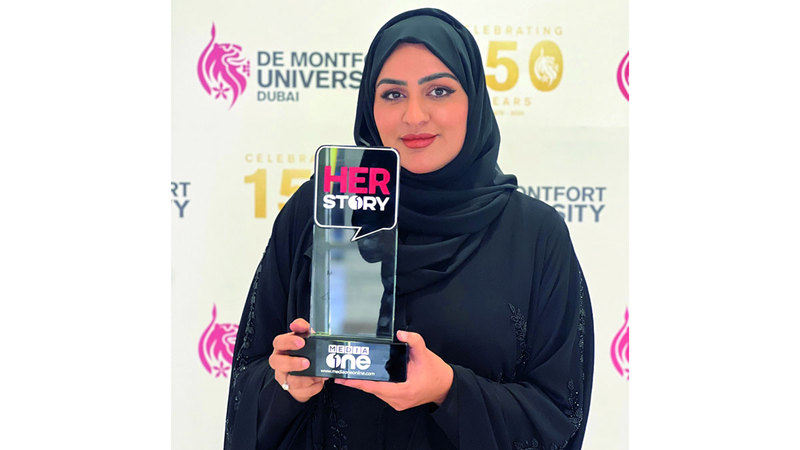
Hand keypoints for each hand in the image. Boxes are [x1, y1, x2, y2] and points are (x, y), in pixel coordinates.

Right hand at [268, 318, 325, 402]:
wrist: (307, 371)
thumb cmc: (305, 351)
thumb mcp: (306, 337)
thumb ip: (303, 328)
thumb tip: (298, 325)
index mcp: (282, 347)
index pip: (279, 342)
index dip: (288, 342)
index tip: (301, 342)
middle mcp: (280, 362)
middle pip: (276, 362)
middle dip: (292, 363)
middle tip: (306, 362)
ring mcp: (284, 377)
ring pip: (289, 380)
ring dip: (304, 379)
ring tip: (316, 375)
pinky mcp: (292, 389)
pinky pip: (301, 391)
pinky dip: (312, 387)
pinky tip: (318, 381)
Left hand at [334, 330, 453, 410]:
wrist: (445, 386)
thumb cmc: (435, 373)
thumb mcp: (425, 354)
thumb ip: (414, 341)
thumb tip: (401, 334)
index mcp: (403, 390)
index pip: (375, 387)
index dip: (358, 383)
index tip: (344, 380)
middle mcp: (398, 400)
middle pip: (373, 390)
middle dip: (358, 382)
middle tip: (343, 374)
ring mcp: (398, 403)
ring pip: (377, 393)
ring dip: (367, 384)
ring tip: (353, 374)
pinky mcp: (399, 402)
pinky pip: (383, 394)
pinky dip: (376, 386)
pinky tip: (370, 378)